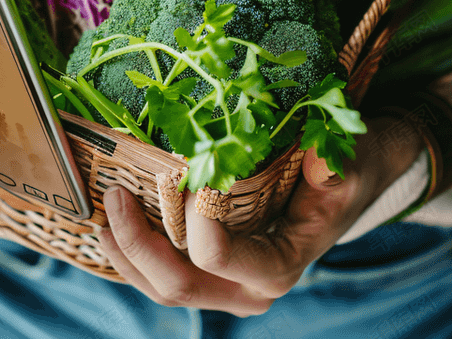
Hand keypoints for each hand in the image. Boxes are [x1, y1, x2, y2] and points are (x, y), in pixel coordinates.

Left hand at [98, 114, 423, 315]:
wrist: (342, 186)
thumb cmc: (343, 173)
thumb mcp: (349, 166)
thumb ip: (335, 170)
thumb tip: (319, 163)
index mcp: (278, 266)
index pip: (221, 257)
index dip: (197, 222)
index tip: (186, 174)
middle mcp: (247, 288)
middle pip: (179, 284)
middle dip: (138, 244)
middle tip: (116, 196)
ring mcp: (224, 285)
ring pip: (162, 287)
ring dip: (125, 253)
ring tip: (102, 213)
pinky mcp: (207, 272)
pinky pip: (160, 275)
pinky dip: (131, 253)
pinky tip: (110, 225)